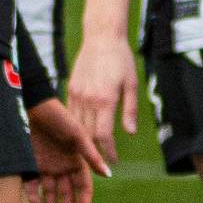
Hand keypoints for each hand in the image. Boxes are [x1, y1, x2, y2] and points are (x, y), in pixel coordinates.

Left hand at [24, 98, 104, 202]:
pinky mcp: (31, 165)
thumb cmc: (59, 117)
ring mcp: (46, 167)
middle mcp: (62, 167)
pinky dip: (33, 196)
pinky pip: (32, 186)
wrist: (34, 105)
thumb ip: (91, 155)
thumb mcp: (78, 135)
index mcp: (77, 162)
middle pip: (67, 196)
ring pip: (50, 195)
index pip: (84, 188)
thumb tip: (108, 175)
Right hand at [66, 31, 137, 170]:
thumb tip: (130, 133)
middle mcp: (88, 99)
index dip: (109, 152)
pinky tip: (82, 132)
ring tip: (92, 152)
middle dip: (95, 152)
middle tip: (102, 164)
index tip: (113, 162)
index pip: (104, 135)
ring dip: (84, 140)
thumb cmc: (121, 60)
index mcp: (106, 100)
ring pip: (77, 126)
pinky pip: (71, 113)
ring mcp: (77, 94)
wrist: (101, 38)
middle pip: (88, 134)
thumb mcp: (131, 84)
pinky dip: (76, 125)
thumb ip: (130, 110)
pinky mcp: (71, 89)